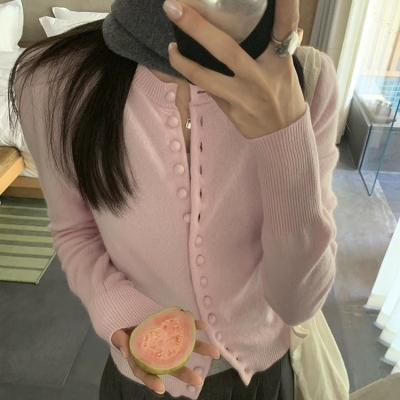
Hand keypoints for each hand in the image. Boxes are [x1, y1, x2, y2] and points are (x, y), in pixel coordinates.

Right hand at [111, 319, 219, 394]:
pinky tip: (203, 325)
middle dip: (186, 373)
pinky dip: (194, 325)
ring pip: (185, 346)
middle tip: (198, 380)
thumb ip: (122, 343)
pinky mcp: (173, 326)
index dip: (152, 381)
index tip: (161, 389)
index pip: (147, 373)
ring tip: (215, 353)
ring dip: (200, 348)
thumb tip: (127, 351)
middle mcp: (160, 353)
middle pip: (172, 365)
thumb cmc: (123, 331)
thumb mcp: (118, 337)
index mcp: (145, 360)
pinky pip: (185, 326)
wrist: (129, 316)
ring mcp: (169, 340)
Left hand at [163, 0, 306, 138]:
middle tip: (173, 7)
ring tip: (171, 48)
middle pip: (226, 49)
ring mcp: (244, 96)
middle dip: (197, 27)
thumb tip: (277, 17)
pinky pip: (208, 91)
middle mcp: (261, 77)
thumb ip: (278, 44)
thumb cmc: (284, 94)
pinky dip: (194, 77)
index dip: (284, 5)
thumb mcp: (286, 67)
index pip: (285, 25)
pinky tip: (184, 66)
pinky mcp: (233, 111)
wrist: (283, 134)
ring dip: (183, 62)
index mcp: (280, 59)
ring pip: (206, 76)